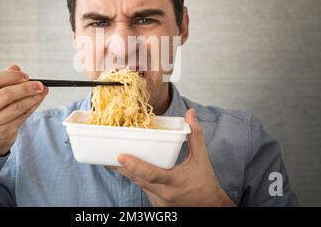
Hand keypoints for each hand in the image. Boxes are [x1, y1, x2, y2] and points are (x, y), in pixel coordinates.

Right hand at [0, 64, 48, 156]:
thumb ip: (0, 81)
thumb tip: (16, 68)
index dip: (11, 76)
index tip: (25, 75)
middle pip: (5, 95)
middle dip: (25, 88)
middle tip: (39, 84)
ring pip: (16, 107)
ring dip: (33, 98)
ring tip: (42, 91)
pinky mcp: (2, 134)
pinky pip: (22, 117)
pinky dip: (32, 107)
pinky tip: (37, 101)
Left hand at [114, 108, 235, 206]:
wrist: (209, 206)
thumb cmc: (205, 182)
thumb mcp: (201, 158)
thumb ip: (195, 135)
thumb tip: (190, 113)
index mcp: (175, 181)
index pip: (151, 174)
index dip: (135, 165)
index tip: (121, 156)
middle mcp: (164, 193)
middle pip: (138, 180)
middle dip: (123, 167)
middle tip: (111, 154)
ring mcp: (159, 201)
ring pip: (138, 185)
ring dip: (128, 173)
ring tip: (116, 160)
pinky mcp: (157, 204)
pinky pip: (143, 189)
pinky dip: (137, 179)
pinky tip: (130, 169)